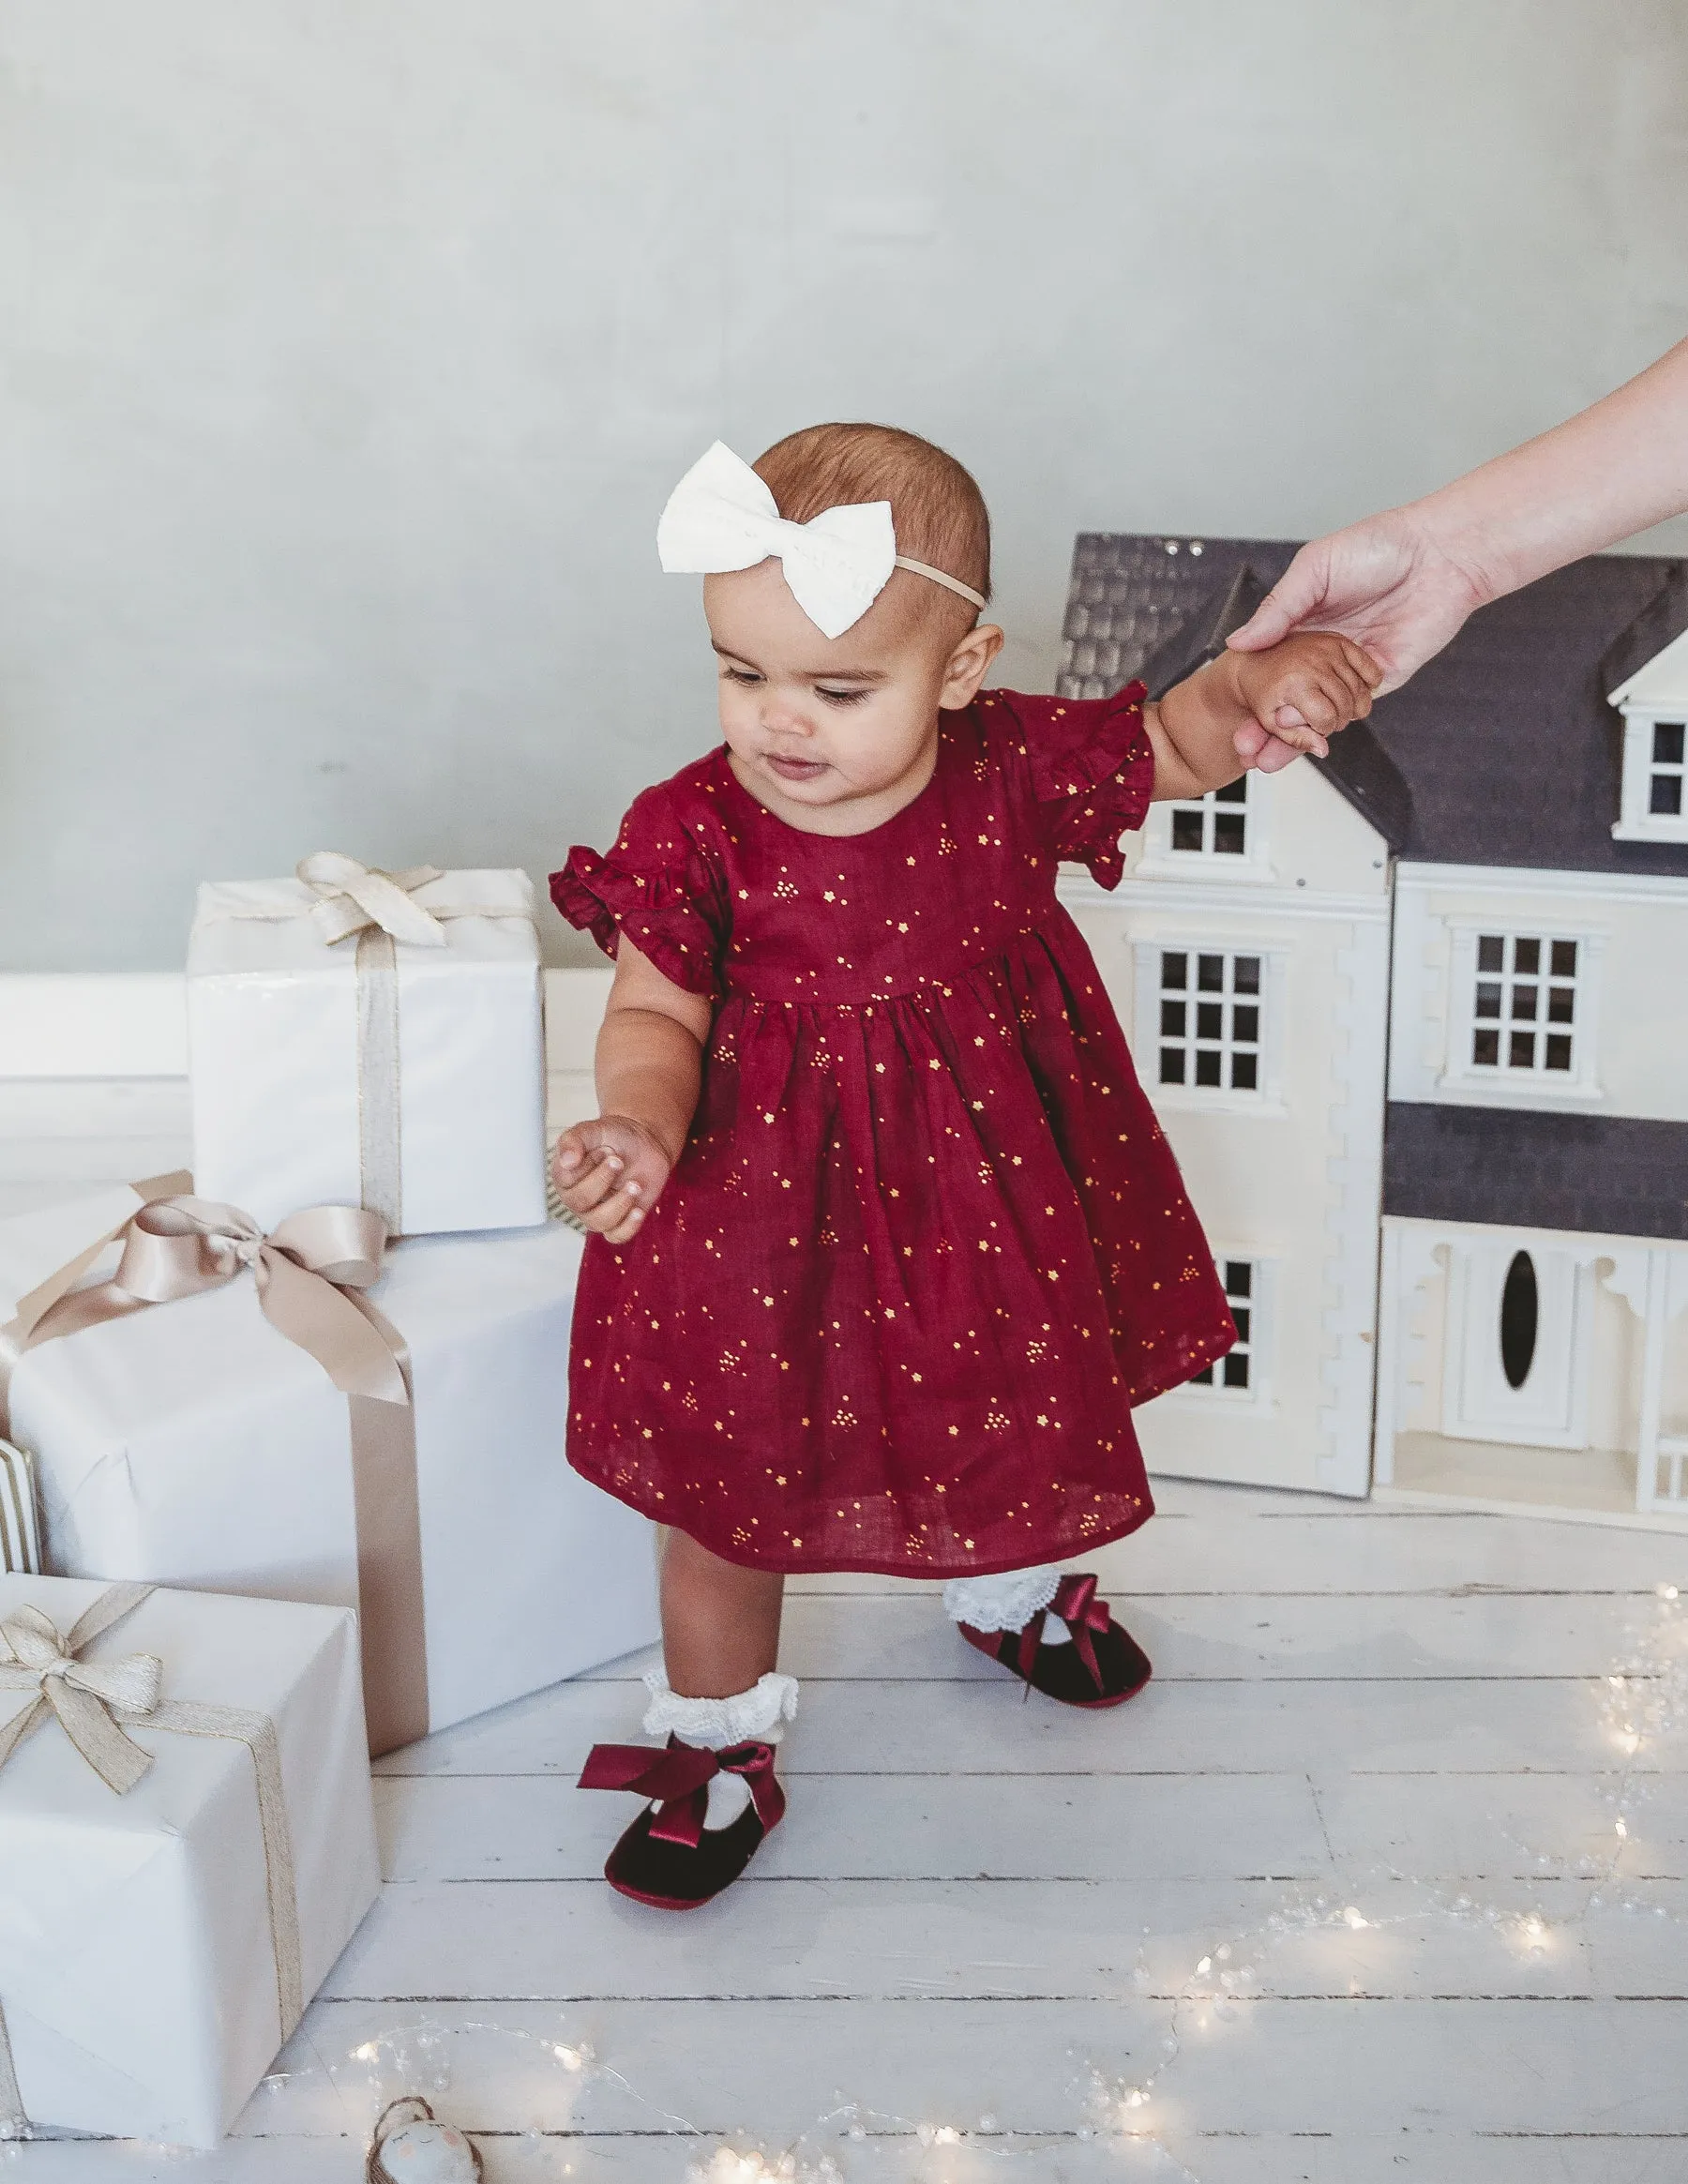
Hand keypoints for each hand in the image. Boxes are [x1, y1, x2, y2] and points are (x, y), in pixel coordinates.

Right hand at [551, 1115, 674, 1243]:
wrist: (644, 1141)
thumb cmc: (614, 1136)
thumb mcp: (591, 1130)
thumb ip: (573, 1140)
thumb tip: (567, 1160)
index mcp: (565, 1176)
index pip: (566, 1181)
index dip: (587, 1166)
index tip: (604, 1149)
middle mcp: (578, 1197)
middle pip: (580, 1203)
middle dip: (603, 1179)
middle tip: (618, 1160)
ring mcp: (597, 1211)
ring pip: (599, 1222)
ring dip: (620, 1202)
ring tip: (634, 1184)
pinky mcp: (619, 1220)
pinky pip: (616, 1236)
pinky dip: (628, 1226)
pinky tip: (638, 1209)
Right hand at [1226, 508, 1486, 771]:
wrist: (1441, 554)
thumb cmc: (1379, 545)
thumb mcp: (1314, 568)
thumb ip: (1278, 608)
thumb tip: (1238, 642)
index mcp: (1303, 620)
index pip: (1269, 665)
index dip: (1250, 691)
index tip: (1230, 714)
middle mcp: (1324, 648)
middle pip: (1288, 696)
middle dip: (1265, 727)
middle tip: (1244, 749)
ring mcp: (1352, 666)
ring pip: (1317, 710)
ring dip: (1292, 738)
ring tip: (1264, 757)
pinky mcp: (1383, 679)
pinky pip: (1353, 710)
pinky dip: (1328, 728)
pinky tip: (1306, 738)